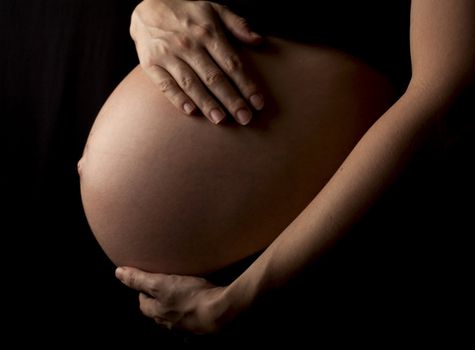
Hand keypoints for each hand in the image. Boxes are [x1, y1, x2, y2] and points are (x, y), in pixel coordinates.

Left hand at [115, 266, 235, 333]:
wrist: (220, 312)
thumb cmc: (191, 296)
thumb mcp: (162, 283)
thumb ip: (140, 279)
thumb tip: (118, 272)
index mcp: (158, 314)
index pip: (144, 304)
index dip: (143, 294)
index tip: (146, 285)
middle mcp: (170, 325)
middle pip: (159, 315)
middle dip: (158, 305)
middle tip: (164, 291)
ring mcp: (188, 330)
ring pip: (176, 321)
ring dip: (176, 313)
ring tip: (182, 300)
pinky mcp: (204, 331)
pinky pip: (195, 328)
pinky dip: (194, 322)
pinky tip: (201, 315)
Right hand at [130, 0, 264, 124]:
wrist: (147, 5)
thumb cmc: (187, 13)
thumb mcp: (214, 9)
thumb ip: (237, 24)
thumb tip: (258, 40)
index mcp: (208, 33)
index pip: (232, 64)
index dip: (246, 85)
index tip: (258, 103)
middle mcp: (189, 45)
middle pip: (214, 77)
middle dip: (231, 100)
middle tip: (245, 118)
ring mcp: (169, 54)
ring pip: (191, 83)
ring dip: (207, 103)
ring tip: (220, 119)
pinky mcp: (151, 63)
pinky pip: (165, 84)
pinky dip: (177, 98)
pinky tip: (191, 111)